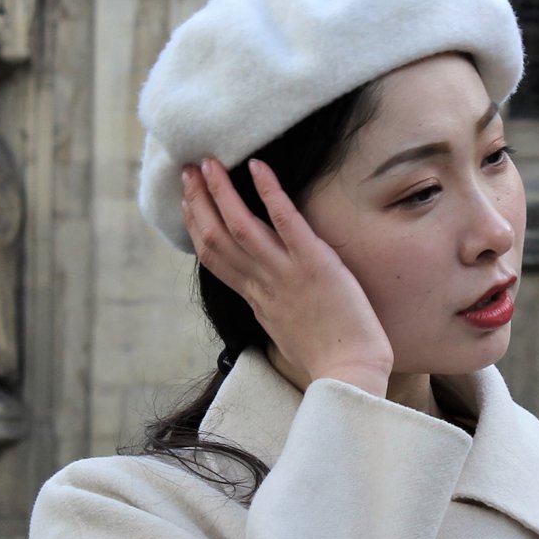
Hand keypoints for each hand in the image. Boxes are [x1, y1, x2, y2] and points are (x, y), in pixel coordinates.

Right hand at [181, 158, 393, 395]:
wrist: (350, 375)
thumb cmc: (328, 360)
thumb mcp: (286, 332)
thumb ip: (272, 308)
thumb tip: (265, 298)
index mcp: (256, 300)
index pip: (214, 258)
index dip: (196, 226)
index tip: (188, 202)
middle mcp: (263, 284)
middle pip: (216, 237)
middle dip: (198, 201)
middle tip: (188, 170)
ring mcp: (286, 273)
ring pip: (240, 226)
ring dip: (221, 191)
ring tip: (208, 162)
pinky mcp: (315, 264)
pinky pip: (286, 222)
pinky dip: (269, 192)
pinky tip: (258, 167)